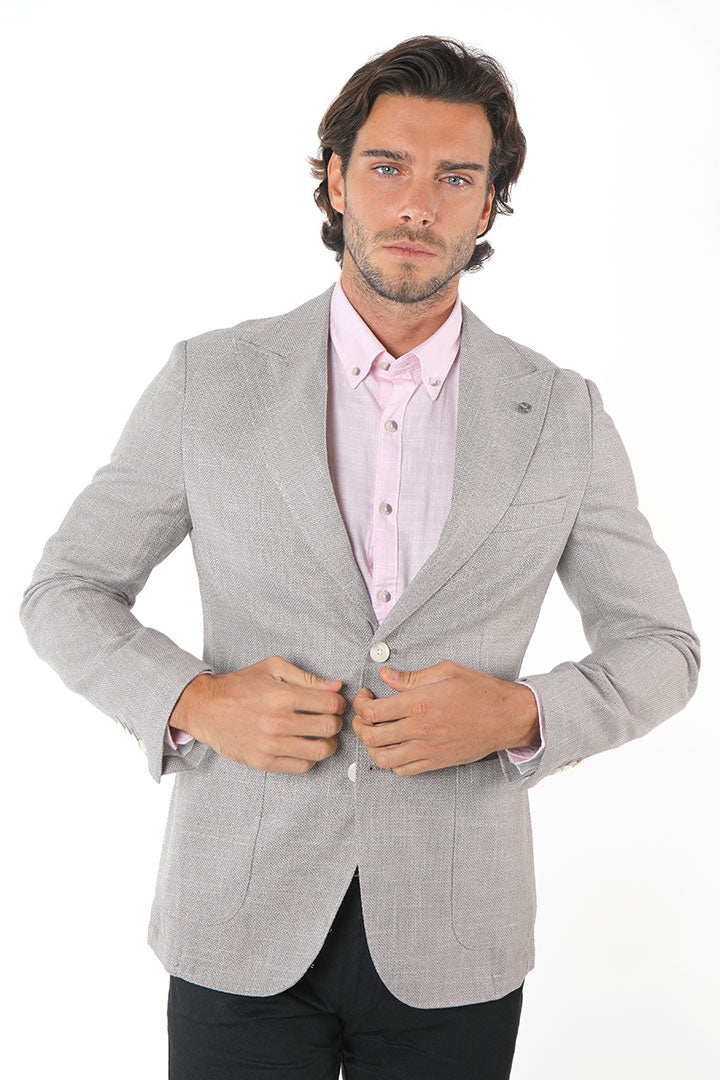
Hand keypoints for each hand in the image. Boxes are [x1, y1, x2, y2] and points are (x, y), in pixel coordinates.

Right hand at [170, 657, 346, 772]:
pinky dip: (310, 758)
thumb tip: (336, 687)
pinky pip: (301, 766)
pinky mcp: (263, 762)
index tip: (335, 704)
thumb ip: (307, 677)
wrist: (206, 707)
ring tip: (322, 736)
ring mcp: (271, 745)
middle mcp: (278, 721)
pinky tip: (305, 746)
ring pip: (320, 751)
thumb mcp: (272, 668)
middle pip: (329, 727)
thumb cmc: (239, 686)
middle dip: (336, 722)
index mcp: (283, 695)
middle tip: (330, 719)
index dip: (339, 703)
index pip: (330, 704)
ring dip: (329, 743)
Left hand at [351, 660, 538, 775]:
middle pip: (371, 736)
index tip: (365, 696)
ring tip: (375, 733)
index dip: (360, 704)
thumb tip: (386, 675)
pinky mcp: (436, 762)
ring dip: (372, 747)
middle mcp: (420, 729)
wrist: (506, 717)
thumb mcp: (446, 671)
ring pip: (382, 759)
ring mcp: (428, 749)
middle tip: (363, 715)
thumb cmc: (480, 691)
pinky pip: (403, 770)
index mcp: (420, 703)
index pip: (372, 711)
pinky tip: (395, 746)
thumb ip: (412, 676)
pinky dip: (391, 761)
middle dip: (359, 725)